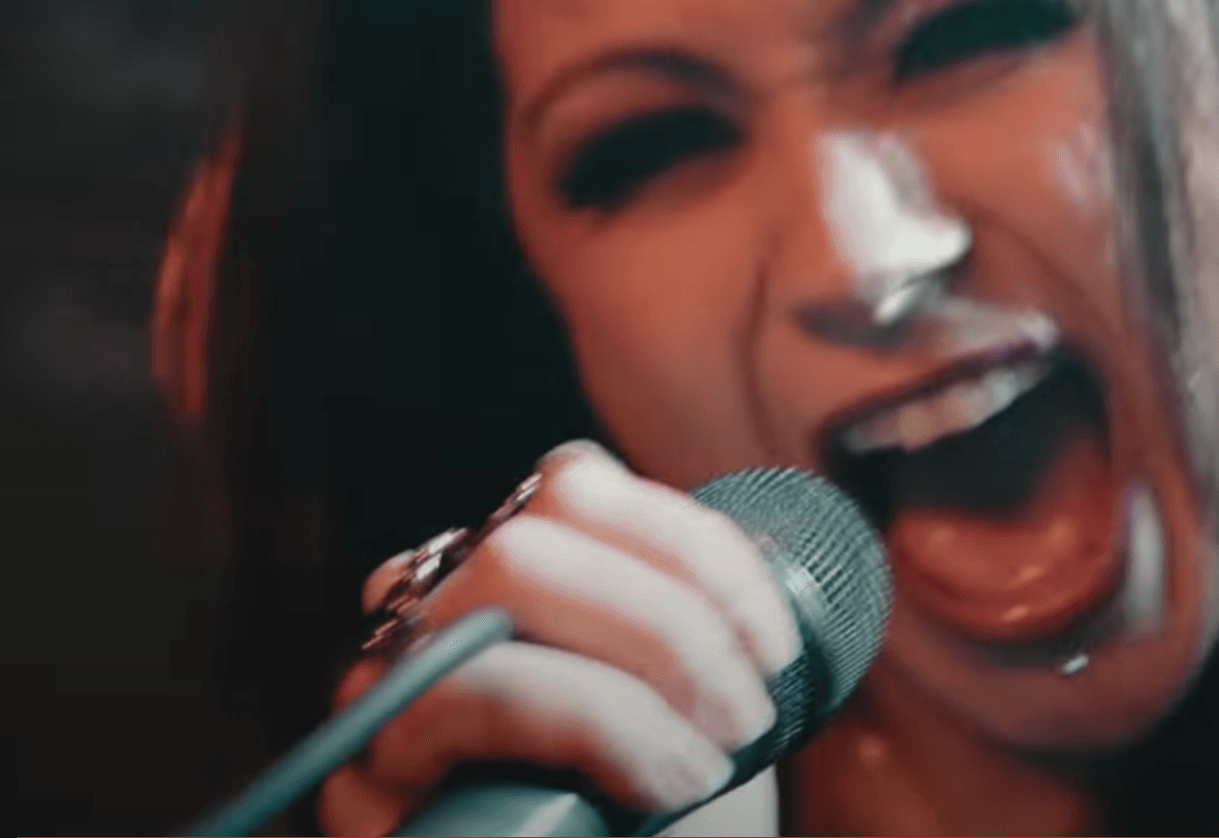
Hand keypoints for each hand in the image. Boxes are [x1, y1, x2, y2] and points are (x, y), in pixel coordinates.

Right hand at [317, 441, 800, 834]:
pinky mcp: (358, 773)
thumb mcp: (693, 712)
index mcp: (507, 580)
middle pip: (536, 528)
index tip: (776, 642)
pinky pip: (469, 691)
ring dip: (641, 664)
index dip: (692, 547)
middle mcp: (430, 614)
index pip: (575, 485)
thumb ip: (702, 623)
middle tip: (749, 713)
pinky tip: (657, 786)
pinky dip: (593, 721)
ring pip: (505, 581)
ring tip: (713, 756)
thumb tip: (790, 559)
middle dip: (669, 614)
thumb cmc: (653, 830)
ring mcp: (382, 687)